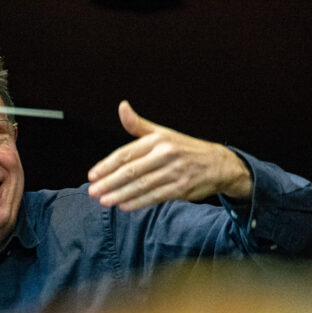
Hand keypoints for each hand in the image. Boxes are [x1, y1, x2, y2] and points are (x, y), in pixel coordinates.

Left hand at [87, 101, 251, 209]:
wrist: (219, 164)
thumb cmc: (185, 149)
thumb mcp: (163, 133)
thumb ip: (138, 125)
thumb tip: (122, 106)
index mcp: (158, 139)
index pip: (126, 153)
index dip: (107, 165)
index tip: (92, 175)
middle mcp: (166, 153)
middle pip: (132, 170)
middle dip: (109, 182)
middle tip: (92, 191)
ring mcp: (175, 171)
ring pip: (142, 185)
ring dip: (121, 194)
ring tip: (104, 200)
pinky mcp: (182, 188)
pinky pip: (155, 196)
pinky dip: (139, 202)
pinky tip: (124, 206)